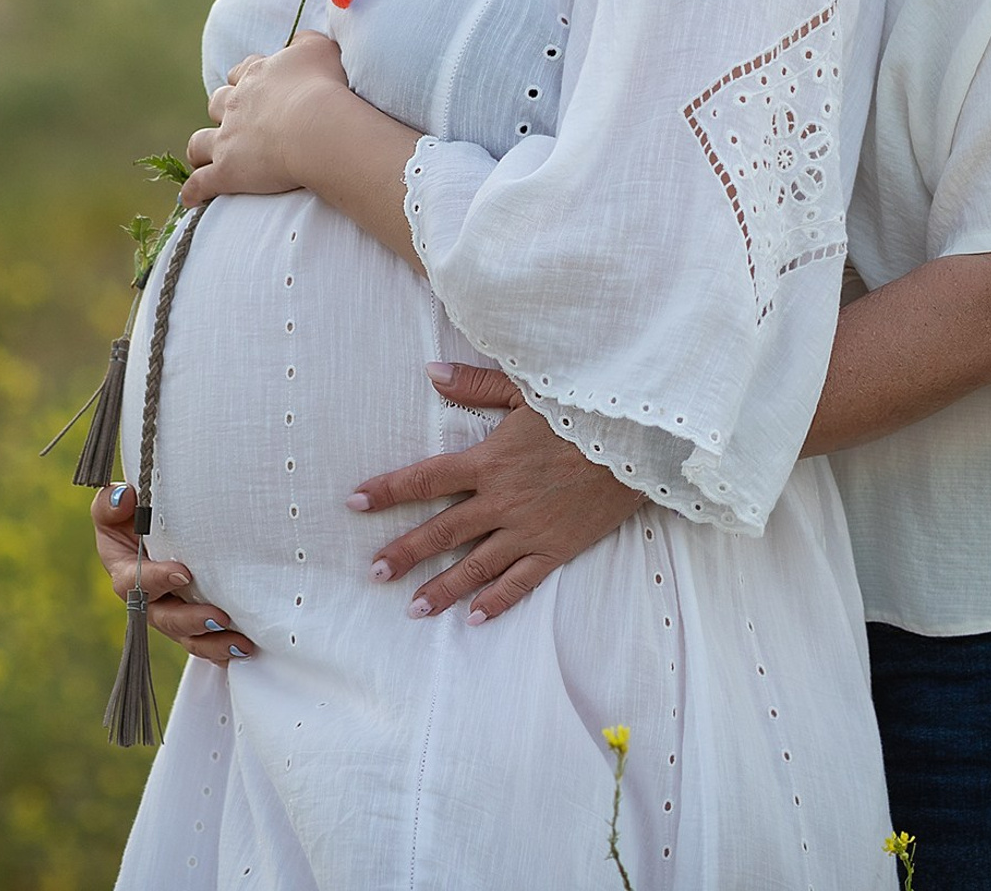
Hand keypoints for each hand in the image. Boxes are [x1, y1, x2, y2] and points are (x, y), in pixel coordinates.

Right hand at [89, 482, 257, 667]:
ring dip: (213, 643)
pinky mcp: (191, 624)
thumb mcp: (115, 509)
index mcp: (125, 573)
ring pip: (188, 638)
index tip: (183, 573)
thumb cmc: (133, 517)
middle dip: (191, 621)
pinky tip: (244, 649)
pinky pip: (205, 643)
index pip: (135, 583)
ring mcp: (171, 614)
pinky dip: (223, 650)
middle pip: (165, 619)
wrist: (155, 530)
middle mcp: (147, 601)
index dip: (157, 581)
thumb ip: (110, 504)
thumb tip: (125, 497)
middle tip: (218, 617)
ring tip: (239, 643)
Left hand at [181, 30, 351, 204]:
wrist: (316, 125)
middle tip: (233, 123)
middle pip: (217, 104)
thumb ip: (305, 42)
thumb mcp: (319, 49)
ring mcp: (227, 138)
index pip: (242, 73)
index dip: (245, 81)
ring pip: (200, 142)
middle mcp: (236, 104)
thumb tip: (295, 42)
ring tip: (204, 158)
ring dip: (200, 150)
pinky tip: (189, 199)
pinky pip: (201, 183)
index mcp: (256, 75)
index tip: (253, 88)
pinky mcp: (226, 170)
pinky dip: (193, 191)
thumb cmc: (322, 86)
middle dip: (221, 112)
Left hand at [345, 363, 640, 623]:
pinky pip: (521, 582)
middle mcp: (501, 500)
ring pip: (476, 565)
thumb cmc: (581, 410)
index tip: (354, 502)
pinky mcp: (556, 549)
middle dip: (405, 552)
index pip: (426, 478)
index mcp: (488, 460)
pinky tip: (475, 618)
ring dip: (443, 588)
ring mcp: (528, 529)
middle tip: (374, 572)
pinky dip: (497, 601)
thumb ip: (475, 385)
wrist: (636, 443)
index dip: (388, 490)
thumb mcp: (525, 389)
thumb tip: (430, 371)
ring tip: (413, 609)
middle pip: (442, 531)